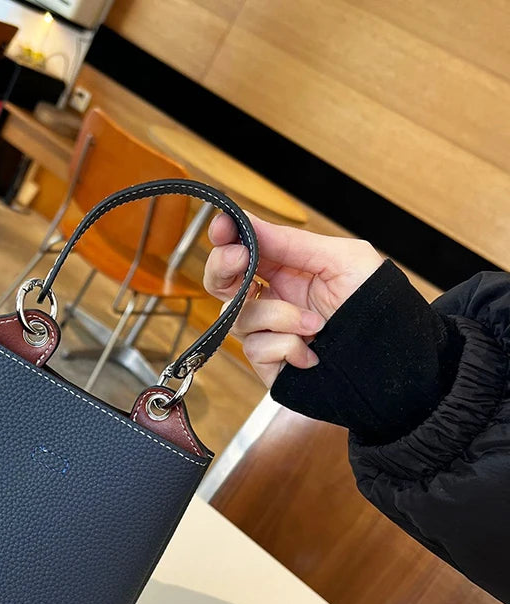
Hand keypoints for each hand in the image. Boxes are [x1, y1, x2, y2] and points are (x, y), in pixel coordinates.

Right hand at [204, 212, 381, 385]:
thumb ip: (292, 242)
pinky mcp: (270, 365)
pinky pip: (256, 349)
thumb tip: (249, 223)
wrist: (396, 359)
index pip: (242, 251)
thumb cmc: (377, 305)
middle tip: (240, 261)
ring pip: (239, 318)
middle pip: (221, 284)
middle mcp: (272, 301)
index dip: (226, 238)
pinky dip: (287, 347)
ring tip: (316, 324)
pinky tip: (313, 352)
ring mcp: (269, 334)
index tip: (223, 227)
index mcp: (286, 271)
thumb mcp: (342, 259)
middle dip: (223, 269)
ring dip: (279, 316)